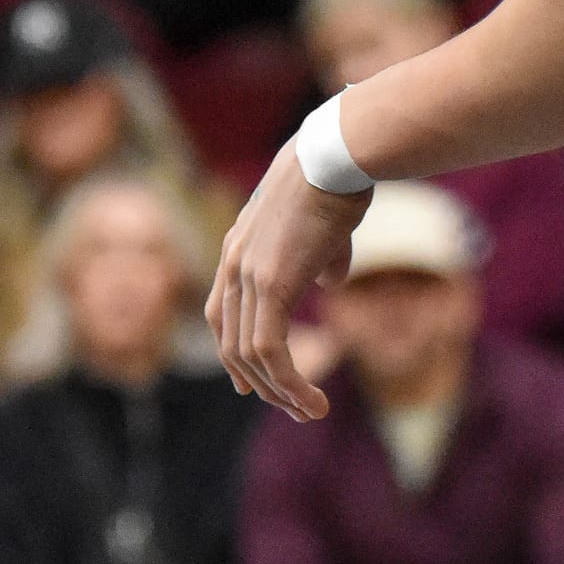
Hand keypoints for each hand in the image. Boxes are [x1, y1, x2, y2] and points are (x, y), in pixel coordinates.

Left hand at [206, 139, 370, 419]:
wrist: (336, 151)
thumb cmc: (339, 177)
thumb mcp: (325, 225)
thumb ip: (322, 258)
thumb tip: (330, 282)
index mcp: (239, 247)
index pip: (223, 315)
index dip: (234, 353)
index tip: (250, 383)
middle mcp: (234, 264)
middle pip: (233, 344)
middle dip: (260, 383)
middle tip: (290, 408)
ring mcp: (248, 275)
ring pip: (251, 355)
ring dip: (280, 391)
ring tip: (309, 411)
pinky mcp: (271, 284)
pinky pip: (271, 350)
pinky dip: (289, 382)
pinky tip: (312, 399)